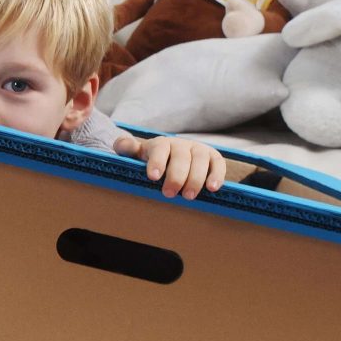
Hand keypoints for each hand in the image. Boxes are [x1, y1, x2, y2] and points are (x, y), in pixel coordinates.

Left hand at [115, 131, 230, 198]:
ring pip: (200, 160)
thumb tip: (121, 144)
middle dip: (176, 176)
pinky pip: (218, 163)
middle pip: (181, 157)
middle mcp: (181, 144)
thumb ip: (127, 149)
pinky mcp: (213, 157)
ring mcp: (198, 149)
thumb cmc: (151, 160)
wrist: (171, 155)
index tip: (153, 177)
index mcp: (161, 144)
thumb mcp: (137, 155)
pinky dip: (217, 175)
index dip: (157, 162)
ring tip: (189, 196)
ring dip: (196, 178)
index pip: (159, 149)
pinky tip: (212, 188)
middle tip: (169, 193)